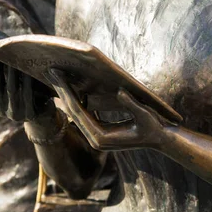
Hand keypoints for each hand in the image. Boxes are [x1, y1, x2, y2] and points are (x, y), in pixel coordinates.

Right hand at [0, 52, 52, 121]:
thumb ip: (2, 78)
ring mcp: (13, 113)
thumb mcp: (9, 90)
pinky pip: (28, 94)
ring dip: (11, 71)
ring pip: (11, 88)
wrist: (41, 118)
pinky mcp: (28, 114)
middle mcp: (0, 109)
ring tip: (12, 55)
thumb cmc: (23, 97)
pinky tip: (29, 70)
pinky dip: (28, 81)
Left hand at [48, 69, 171, 151]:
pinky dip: (77, 99)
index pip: (78, 113)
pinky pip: (83, 113)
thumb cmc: (154, 127)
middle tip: (51, 72)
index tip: (59, 77)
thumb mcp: (145, 114)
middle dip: (62, 91)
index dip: (68, 94)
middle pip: (73, 112)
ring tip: (57, 75)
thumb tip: (120, 92)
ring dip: (67, 94)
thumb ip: (132, 105)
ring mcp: (96, 137)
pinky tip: (70, 85)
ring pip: (76, 113)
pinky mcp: (99, 131)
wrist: (160, 139)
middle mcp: (95, 139)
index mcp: (101, 138)